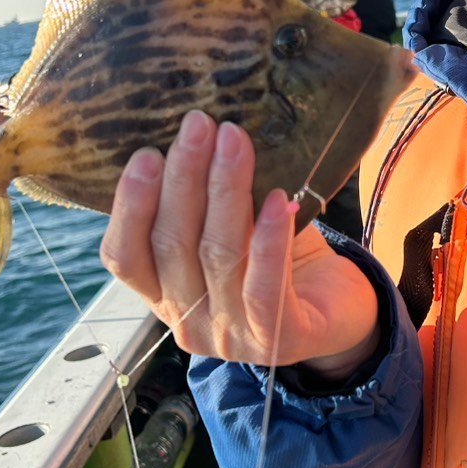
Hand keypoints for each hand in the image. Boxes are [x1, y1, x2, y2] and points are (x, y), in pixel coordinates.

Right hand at [100, 111, 379, 378]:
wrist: (341, 316)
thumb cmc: (280, 263)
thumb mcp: (234, 232)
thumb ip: (206, 204)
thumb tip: (198, 134)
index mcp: (164, 296)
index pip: (125, 257)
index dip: (130, 206)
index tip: (146, 153)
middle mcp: (189, 323)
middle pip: (172, 246)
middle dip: (183, 179)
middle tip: (198, 125)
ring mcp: (232, 338)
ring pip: (218, 257)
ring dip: (225, 191)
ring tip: (234, 141)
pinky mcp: (280, 342)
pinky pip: (266, 289)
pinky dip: (270, 240)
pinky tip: (280, 199)